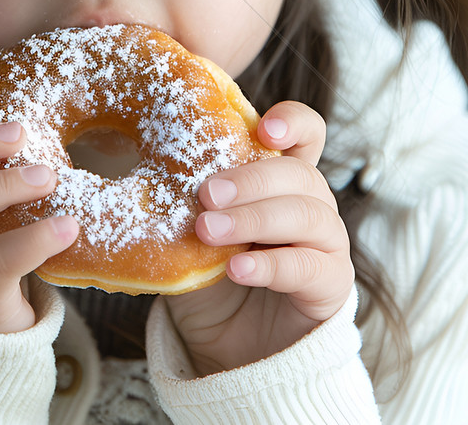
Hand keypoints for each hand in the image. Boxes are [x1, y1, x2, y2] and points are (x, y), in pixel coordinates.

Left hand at [166, 101, 352, 374]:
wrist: (232, 346)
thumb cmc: (211, 272)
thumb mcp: (192, 228)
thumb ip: (182, 198)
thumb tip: (137, 165)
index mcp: (282, 178)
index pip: (306, 133)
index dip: (293, 122)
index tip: (265, 128)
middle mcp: (313, 202)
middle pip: (299, 173)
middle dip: (250, 179)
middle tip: (205, 194)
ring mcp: (327, 243)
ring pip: (307, 215)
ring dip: (254, 218)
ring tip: (209, 231)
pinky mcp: (331, 285)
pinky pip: (309, 267)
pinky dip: (269, 265)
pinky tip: (236, 269)